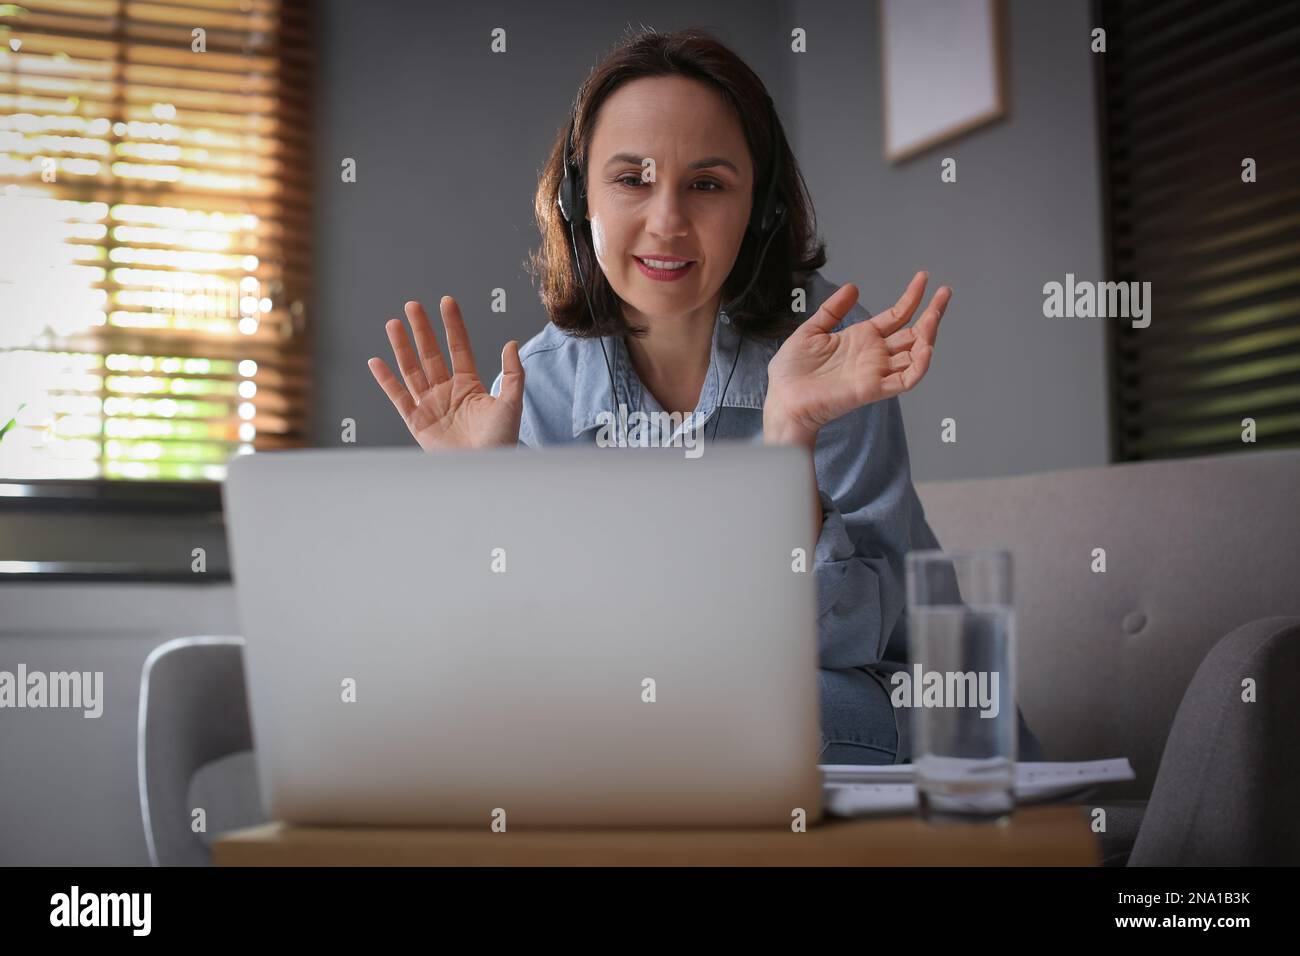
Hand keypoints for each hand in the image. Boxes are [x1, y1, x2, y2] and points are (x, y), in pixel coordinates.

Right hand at [368, 296, 523, 449]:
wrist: (485, 469)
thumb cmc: (501, 441)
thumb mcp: (512, 403)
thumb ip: (512, 374)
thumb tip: (511, 343)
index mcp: (469, 386)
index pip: (458, 348)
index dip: (453, 325)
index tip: (447, 302)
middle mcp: (447, 392)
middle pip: (431, 354)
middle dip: (422, 330)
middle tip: (412, 305)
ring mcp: (430, 405)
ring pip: (412, 370)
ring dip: (402, 347)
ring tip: (393, 323)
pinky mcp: (416, 422)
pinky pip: (398, 397)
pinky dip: (386, 380)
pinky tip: (376, 361)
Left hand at [764, 272, 949, 444]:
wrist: (782, 398)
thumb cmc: (791, 371)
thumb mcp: (811, 330)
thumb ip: (833, 310)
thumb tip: (852, 287)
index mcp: (861, 338)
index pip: (896, 316)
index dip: (911, 298)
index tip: (924, 278)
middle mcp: (873, 355)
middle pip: (913, 333)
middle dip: (931, 313)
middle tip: (945, 292)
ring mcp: (875, 372)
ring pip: (914, 354)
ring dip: (929, 335)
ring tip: (935, 314)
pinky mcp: (872, 389)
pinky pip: (904, 380)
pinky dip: (919, 366)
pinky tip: (926, 347)